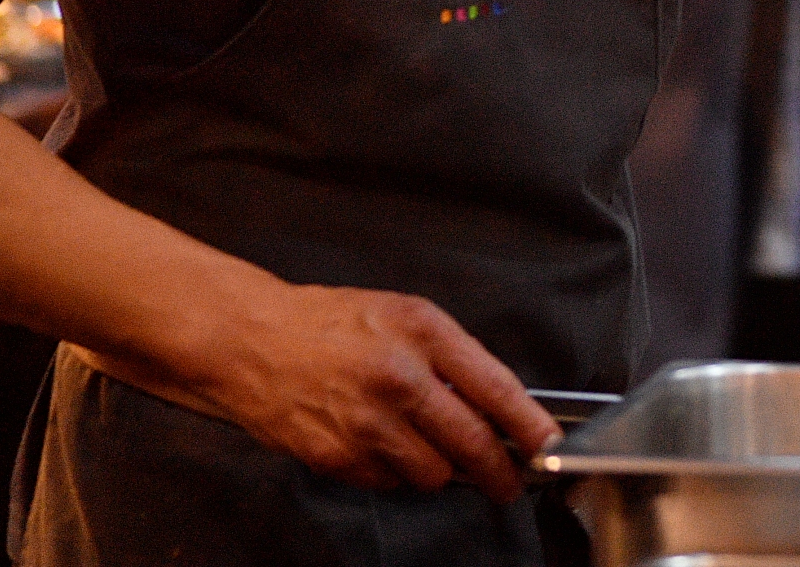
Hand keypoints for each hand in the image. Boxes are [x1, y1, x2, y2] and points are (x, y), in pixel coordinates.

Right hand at [83, 282, 557, 503]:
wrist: (250, 339)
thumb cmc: (330, 324)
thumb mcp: (403, 316)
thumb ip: (451, 357)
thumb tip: (495, 403)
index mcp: (424, 334)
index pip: (496, 388)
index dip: (529, 425)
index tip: (548, 444)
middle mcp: (399, 378)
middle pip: (471, 443)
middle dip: (499, 471)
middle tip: (510, 482)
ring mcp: (366, 421)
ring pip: (432, 474)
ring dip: (440, 473)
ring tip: (429, 452)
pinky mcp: (336, 455)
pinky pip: (388, 482)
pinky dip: (395, 475)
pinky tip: (383, 448)